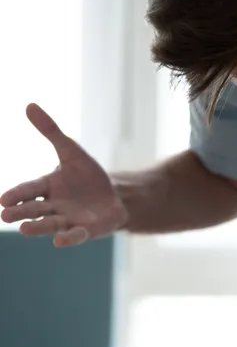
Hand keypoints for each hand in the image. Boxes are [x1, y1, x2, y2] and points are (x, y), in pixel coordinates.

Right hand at [0, 104, 126, 246]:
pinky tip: (58, 241)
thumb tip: (29, 105)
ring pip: (50, 224)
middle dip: (21, 212)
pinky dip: (67, 238)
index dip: (17, 194)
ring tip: (24, 230)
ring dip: (38, 227)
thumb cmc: (88, 175)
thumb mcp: (71, 151)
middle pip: (34, 209)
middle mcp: (53, 205)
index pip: (28, 189)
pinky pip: (75, 235)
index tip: (3, 199)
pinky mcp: (87, 230)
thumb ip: (51, 132)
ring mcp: (69, 219)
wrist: (115, 195)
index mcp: (46, 187)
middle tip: (5, 215)